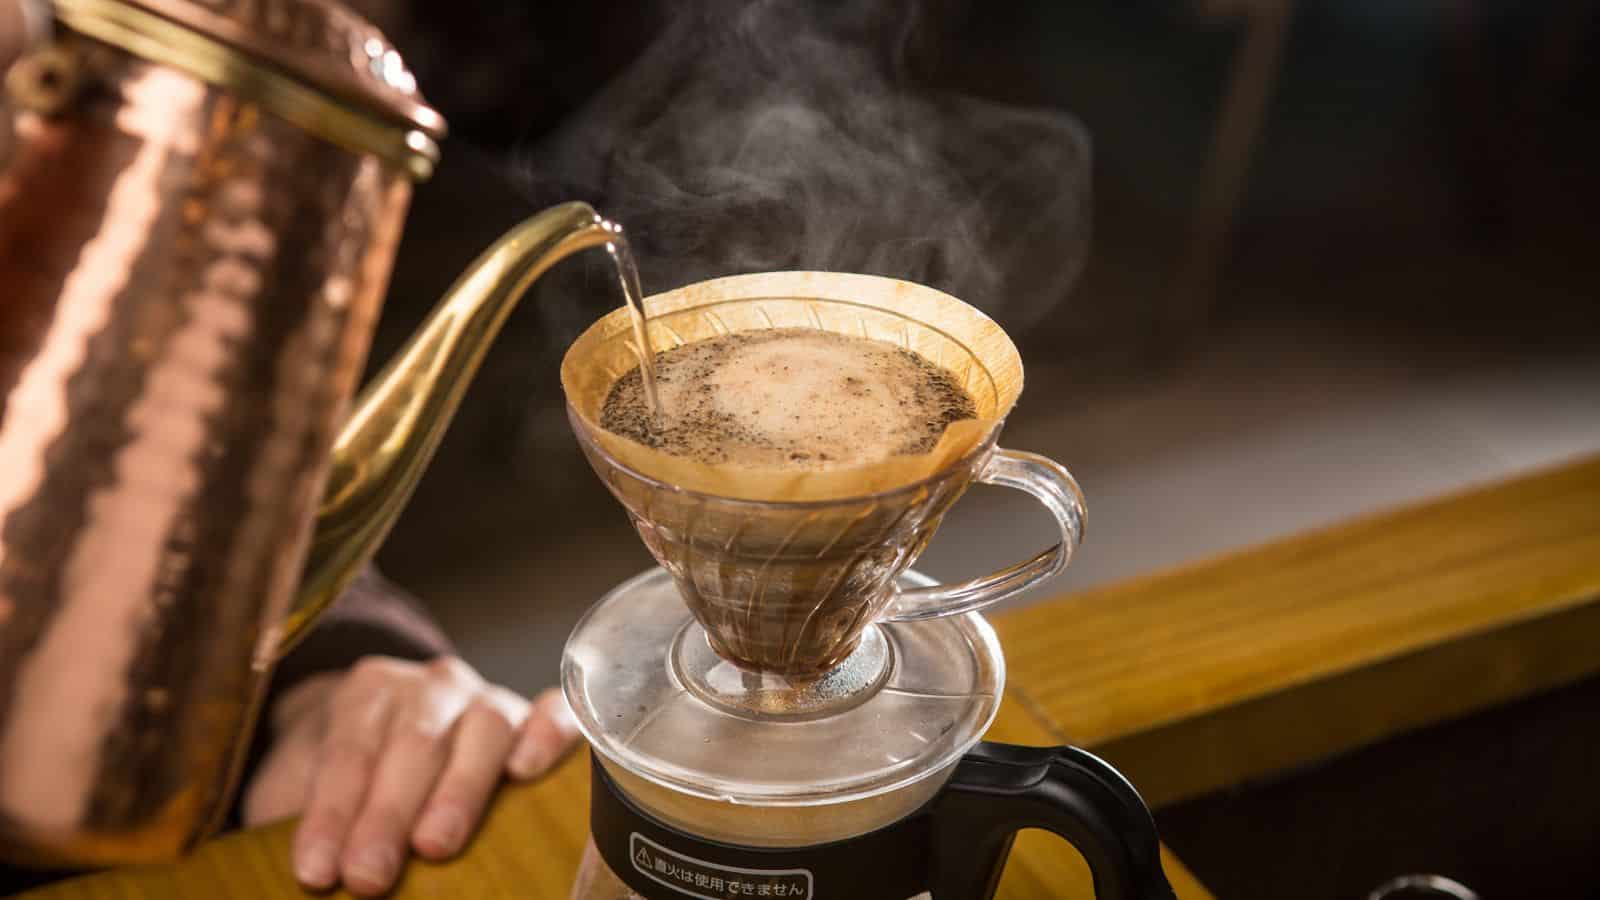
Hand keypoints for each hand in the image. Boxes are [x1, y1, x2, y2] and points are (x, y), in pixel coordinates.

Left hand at [241, 656, 579, 895]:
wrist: (392, 735)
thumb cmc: (352, 776)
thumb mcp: (309, 788)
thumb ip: (313, 817)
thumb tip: (312, 874)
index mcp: (369, 690)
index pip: (349, 751)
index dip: (331, 813)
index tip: (317, 870)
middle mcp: (433, 686)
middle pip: (415, 743)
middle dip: (388, 814)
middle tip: (368, 875)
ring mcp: (488, 698)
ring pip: (483, 731)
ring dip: (457, 792)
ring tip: (435, 846)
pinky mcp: (533, 718)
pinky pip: (553, 712)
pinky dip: (546, 734)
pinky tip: (527, 769)